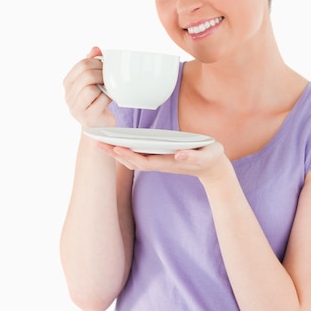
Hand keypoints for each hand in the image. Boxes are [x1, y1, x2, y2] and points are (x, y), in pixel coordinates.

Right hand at [63, 47, 114, 128]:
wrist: (99, 125)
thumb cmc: (96, 100)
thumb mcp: (93, 80)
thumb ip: (92, 64)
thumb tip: (95, 48)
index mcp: (67, 83)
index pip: (81, 64)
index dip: (97, 62)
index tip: (105, 66)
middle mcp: (68, 96)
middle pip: (86, 75)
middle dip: (102, 73)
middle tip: (110, 77)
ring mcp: (76, 108)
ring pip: (91, 88)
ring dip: (104, 86)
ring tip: (108, 88)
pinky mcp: (88, 117)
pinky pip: (100, 100)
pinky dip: (108, 96)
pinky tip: (109, 98)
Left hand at [94, 140, 230, 183]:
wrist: (213, 168)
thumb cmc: (211, 159)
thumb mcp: (207, 156)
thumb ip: (194, 156)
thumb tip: (179, 155)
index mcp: (168, 162)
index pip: (144, 161)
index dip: (129, 155)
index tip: (115, 147)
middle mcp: (160, 163)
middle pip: (132, 161)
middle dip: (114, 153)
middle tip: (96, 143)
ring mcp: (158, 161)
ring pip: (132, 158)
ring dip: (115, 151)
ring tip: (99, 141)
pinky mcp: (159, 157)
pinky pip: (137, 154)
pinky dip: (124, 149)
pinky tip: (115, 141)